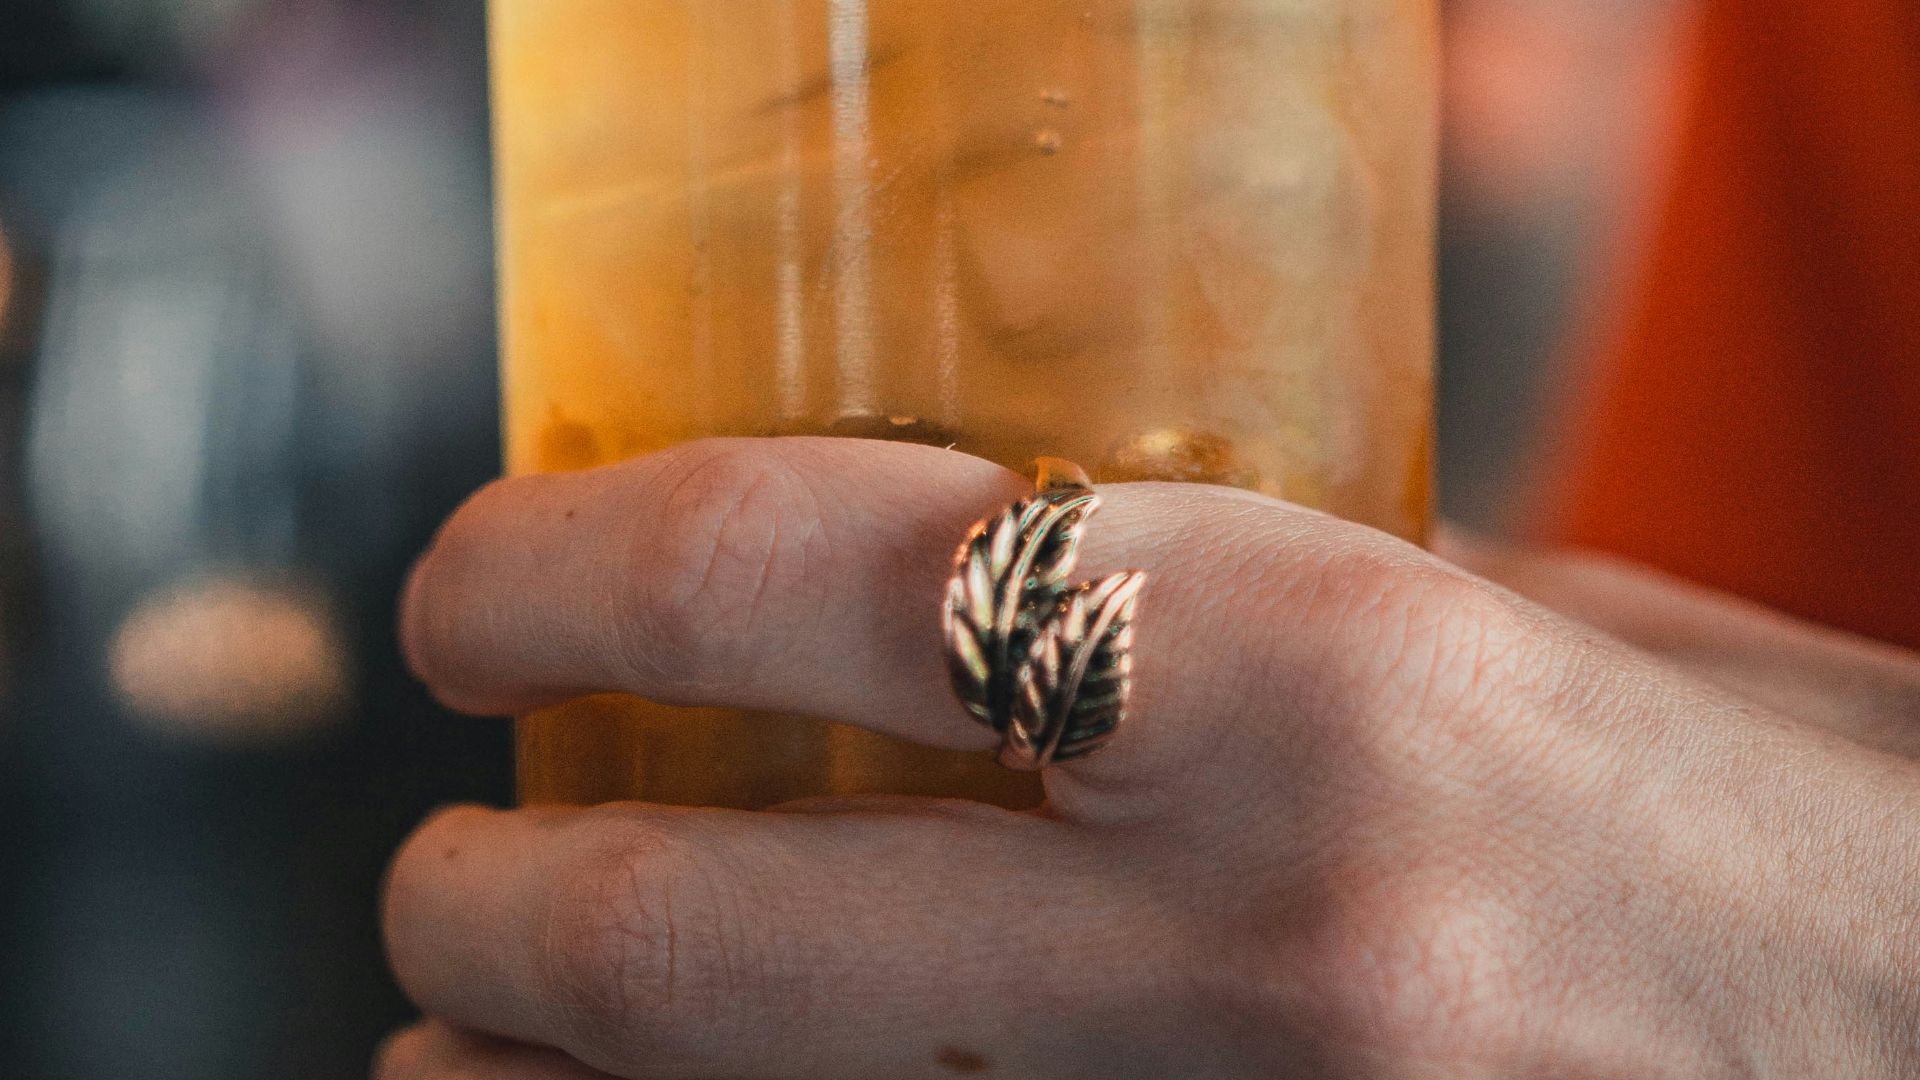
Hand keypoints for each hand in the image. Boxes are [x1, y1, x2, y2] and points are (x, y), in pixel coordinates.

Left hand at [379, 438, 1919, 1078]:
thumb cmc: (1826, 852)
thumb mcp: (1577, 652)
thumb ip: (1307, 607)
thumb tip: (1061, 575)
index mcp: (1335, 686)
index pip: (806, 572)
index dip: (568, 571)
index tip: (472, 596)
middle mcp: (1257, 950)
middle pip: (695, 938)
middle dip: (485, 909)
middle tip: (441, 876)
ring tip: (476, 1055)